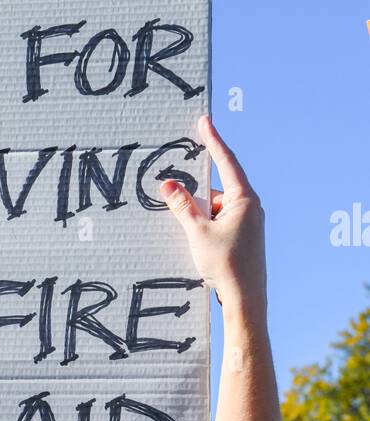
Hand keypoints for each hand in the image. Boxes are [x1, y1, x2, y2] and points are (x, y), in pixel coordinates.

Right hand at [160, 117, 265, 315]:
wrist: (246, 300)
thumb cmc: (225, 265)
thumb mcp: (197, 232)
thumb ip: (182, 206)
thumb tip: (168, 184)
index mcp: (244, 199)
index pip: (226, 161)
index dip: (213, 140)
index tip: (204, 121)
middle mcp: (251, 208)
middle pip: (216, 191)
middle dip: (196, 201)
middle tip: (184, 214)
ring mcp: (251, 224)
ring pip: (217, 210)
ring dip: (200, 219)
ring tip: (196, 243)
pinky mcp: (247, 238)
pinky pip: (221, 224)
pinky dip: (207, 230)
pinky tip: (200, 248)